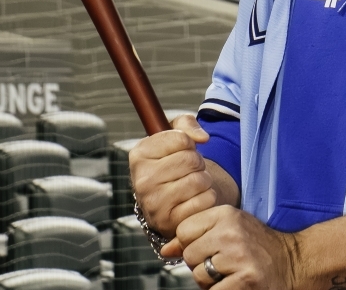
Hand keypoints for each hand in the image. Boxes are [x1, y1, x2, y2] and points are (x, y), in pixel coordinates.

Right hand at [129, 114, 216, 236]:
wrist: (170, 203)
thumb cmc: (173, 165)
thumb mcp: (174, 136)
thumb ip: (186, 124)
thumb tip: (202, 137)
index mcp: (139, 154)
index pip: (181, 139)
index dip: (189, 144)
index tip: (181, 152)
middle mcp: (141, 180)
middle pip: (191, 160)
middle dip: (198, 163)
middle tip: (189, 171)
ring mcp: (153, 203)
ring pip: (199, 180)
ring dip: (204, 181)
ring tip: (192, 185)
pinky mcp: (169, 222)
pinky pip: (204, 201)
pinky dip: (207, 199)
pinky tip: (195, 200)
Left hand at [164, 205, 298, 289]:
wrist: (293, 263)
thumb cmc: (258, 246)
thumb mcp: (228, 230)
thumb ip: (196, 235)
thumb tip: (166, 249)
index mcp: (226, 214)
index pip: (184, 230)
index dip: (193, 243)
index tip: (211, 247)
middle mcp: (231, 232)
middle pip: (189, 254)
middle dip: (201, 263)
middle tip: (224, 263)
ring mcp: (238, 256)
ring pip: (198, 274)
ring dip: (210, 281)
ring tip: (230, 273)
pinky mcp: (245, 280)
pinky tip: (235, 283)